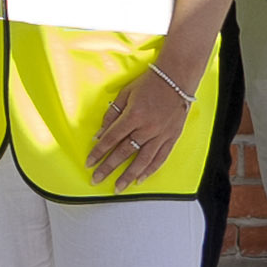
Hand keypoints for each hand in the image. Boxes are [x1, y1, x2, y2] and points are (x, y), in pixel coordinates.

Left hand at [90, 46, 205, 188]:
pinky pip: (160, 158)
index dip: (98, 152)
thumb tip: (100, 134)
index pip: (111, 139)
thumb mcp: (125, 94)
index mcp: (133, 116)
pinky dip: (150, 170)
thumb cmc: (149, 83)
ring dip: (128, 175)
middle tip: (96, 180)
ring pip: (142, 161)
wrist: (176, 78)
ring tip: (118, 187)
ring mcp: (161, 134)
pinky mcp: (172, 137)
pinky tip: (140, 179)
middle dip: (108, 168)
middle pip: (124, 153)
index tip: (89, 163)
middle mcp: (147, 128)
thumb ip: (112, 114)